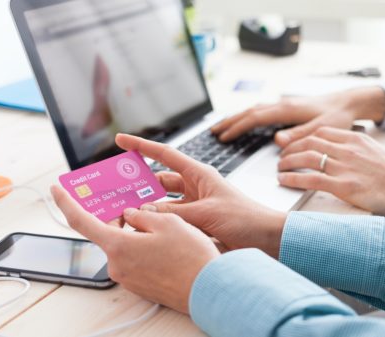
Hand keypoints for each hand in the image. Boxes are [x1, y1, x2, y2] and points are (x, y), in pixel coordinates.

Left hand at [51, 186, 219, 313]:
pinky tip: (163, 241)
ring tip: (158, 222)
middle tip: (130, 201)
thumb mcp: (168, 222)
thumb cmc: (191, 257)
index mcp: (118, 246)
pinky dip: (142, 247)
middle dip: (117, 216)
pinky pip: (134, 259)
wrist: (208, 290)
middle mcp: (117, 265)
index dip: (66, 202)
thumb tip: (130, 215)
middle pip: (107, 232)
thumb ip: (143, 215)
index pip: (81, 221)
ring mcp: (128, 278)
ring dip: (134, 232)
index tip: (56, 190)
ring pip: (124, 246)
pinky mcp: (140, 285)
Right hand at [115, 134, 286, 257]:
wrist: (268, 239)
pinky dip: (159, 224)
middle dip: (139, 184)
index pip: (164, 155)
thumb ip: (174, 212)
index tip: (121, 140)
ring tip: (123, 211)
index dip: (141, 146)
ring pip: (163, 203)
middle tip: (116, 188)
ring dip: (147, 208)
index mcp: (199, 175)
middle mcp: (195, 188)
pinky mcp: (197, 224)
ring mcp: (195, 206)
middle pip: (159, 181)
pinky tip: (145, 230)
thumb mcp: (206, 213)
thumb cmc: (246, 218)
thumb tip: (143, 212)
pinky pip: (172, 220)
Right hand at [210, 87, 384, 146]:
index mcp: (287, 110)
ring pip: (253, 110)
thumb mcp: (321, 129)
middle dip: (229, 121)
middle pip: (248, 112)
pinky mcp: (287, 108)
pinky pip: (261, 112)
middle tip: (212, 132)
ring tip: (222, 127)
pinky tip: (245, 122)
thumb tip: (277, 141)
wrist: (349, 102)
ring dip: (236, 118)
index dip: (237, 127)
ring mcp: (284, 105)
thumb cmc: (338, 116)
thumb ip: (299, 136)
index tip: (223, 137)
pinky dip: (248, 117)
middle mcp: (282, 105)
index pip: (254, 118)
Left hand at [277, 127, 384, 218]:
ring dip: (288, 162)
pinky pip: (310, 179)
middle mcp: (348, 150)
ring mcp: (345, 167)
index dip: (303, 138)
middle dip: (291, 149)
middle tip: (282, 157)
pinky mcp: (343, 186)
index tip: (295, 144)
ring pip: (306, 158)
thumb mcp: (376, 152)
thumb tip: (339, 153)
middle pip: (309, 142)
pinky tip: (284, 180)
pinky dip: (293, 179)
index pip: (321, 132)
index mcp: (355, 139)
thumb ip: (355, 149)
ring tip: (280, 168)